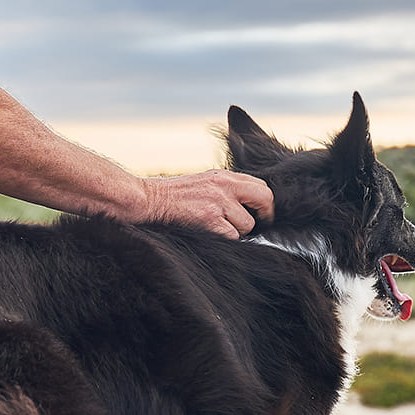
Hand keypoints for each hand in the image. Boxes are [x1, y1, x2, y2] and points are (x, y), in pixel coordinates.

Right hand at [139, 169, 272, 238]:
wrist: (148, 200)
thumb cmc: (173, 196)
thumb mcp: (203, 182)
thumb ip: (226, 189)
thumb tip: (249, 205)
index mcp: (223, 176)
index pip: (261, 186)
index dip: (263, 202)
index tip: (258, 213)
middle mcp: (224, 185)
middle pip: (265, 199)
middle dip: (264, 215)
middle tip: (256, 226)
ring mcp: (218, 202)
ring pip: (248, 224)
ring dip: (237, 232)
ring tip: (218, 228)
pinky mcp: (210, 219)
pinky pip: (232, 236)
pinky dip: (223, 239)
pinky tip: (208, 233)